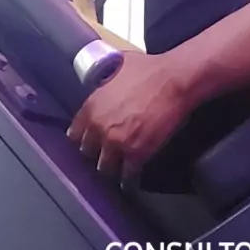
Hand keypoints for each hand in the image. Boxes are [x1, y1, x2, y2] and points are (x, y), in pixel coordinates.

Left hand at [67, 50, 190, 180]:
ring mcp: (117, 143)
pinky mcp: (137, 154)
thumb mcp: (117, 67)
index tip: (89, 141)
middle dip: (96, 154)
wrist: (174, 81)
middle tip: (105, 155)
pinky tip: (130, 182)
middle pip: (88, 153)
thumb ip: (106, 78)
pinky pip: (127, 175)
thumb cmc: (150, 69)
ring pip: (104, 168)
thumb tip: (105, 77)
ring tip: (117, 171)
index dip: (83, 138)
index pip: (74, 134)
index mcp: (91, 107)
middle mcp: (99, 128)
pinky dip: (129, 180)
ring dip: (111, 169)